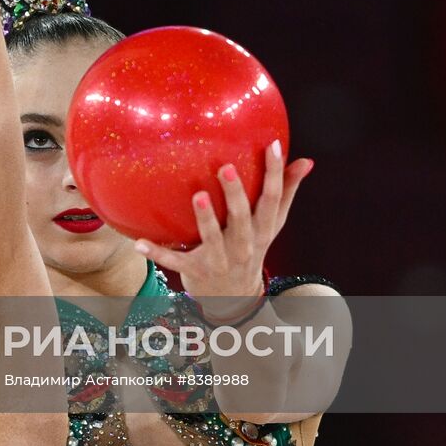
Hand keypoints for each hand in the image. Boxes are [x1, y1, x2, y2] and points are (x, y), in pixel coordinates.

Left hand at [134, 142, 313, 314]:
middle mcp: (244, 246)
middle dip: (235, 195)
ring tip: (198, 195)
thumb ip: (286, 192)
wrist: (236, 300)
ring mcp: (220, 260)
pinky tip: (139, 243)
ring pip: (213, 240)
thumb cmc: (251, 248)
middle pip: (242, 219)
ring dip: (206, 219)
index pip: (273, 200)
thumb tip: (306, 161)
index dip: (275, 173)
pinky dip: (158, 254)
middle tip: (227, 168)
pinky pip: (175, 262)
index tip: (273, 145)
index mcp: (262, 230)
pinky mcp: (196, 272)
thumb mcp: (270, 225)